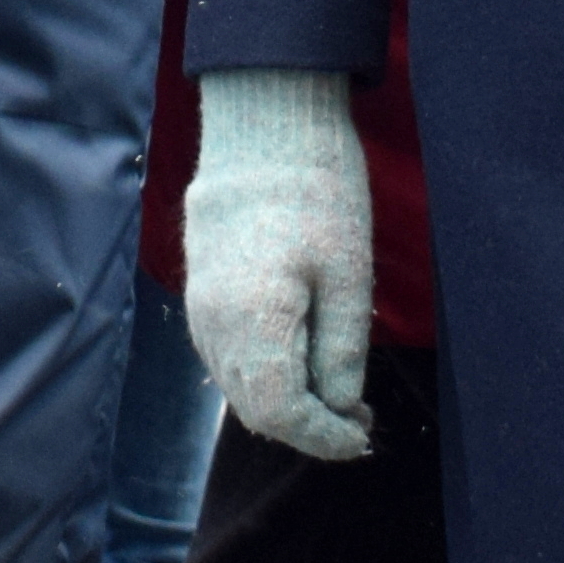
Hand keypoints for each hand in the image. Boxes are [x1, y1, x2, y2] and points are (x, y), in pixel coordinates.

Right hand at [179, 67, 375, 460]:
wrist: (264, 125)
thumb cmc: (319, 194)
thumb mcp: (349, 277)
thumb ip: (341, 353)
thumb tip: (339, 409)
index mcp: (252, 321)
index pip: (280, 413)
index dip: (323, 437)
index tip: (363, 435)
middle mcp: (213, 323)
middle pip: (252, 408)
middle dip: (306, 425)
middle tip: (358, 416)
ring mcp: (199, 306)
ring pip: (236, 384)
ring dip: (284, 400)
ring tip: (336, 387)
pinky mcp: (200, 290)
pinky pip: (226, 354)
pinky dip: (263, 371)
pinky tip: (301, 352)